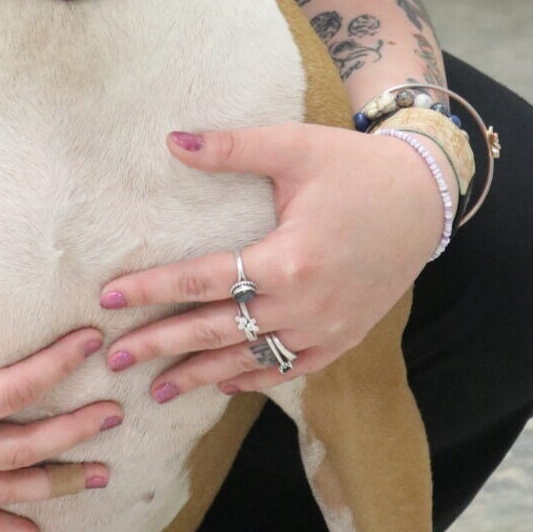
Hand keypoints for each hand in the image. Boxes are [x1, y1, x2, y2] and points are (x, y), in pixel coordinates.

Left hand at [97, 123, 449, 402]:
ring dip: (201, 375)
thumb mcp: (293, 147)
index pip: (204, 281)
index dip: (153, 291)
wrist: (422, 198)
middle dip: (163, 346)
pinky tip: (222, 385)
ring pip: (251, 360)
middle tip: (116, 359)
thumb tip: (173, 141)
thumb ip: (232, 149)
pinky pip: (290, 368)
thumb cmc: (354, 166)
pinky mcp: (343, 337)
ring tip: (157, 389)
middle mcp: (305, 305)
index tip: (110, 300)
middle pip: (218, 331)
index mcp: (289, 259)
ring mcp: (326, 329)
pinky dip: (253, 378)